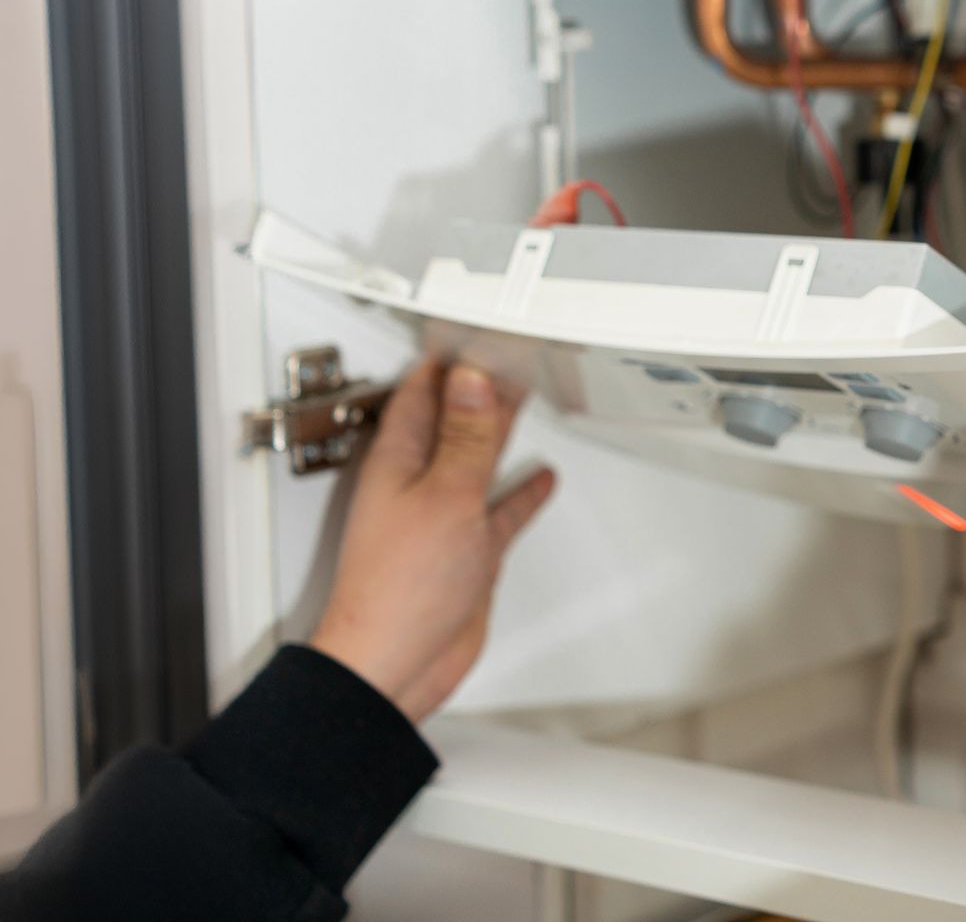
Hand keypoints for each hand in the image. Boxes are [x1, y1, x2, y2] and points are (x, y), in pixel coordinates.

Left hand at [310, 361, 555, 721]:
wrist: (396, 663)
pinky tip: (538, 480)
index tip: (478, 334)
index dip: (450, 361)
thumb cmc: (399, 589)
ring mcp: (443, 518)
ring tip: (523, 401)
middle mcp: (418, 485)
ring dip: (499, 432)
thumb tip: (472, 382)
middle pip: (454, 421)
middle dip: (479, 388)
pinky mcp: (467, 552)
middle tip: (507, 356)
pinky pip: (499, 511)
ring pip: (478, 460)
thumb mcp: (445, 496)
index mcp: (399, 462)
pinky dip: (520, 494)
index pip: (425, 394)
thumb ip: (466, 439)